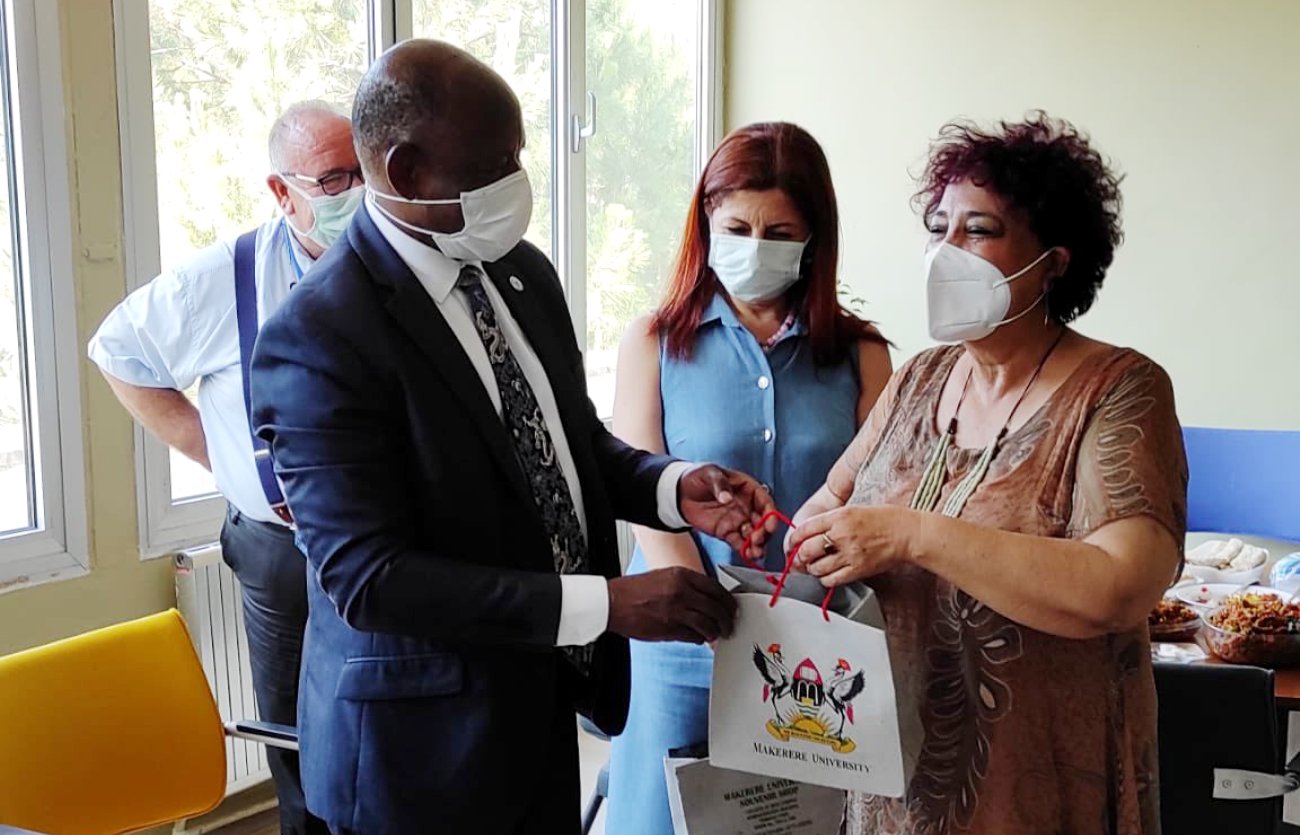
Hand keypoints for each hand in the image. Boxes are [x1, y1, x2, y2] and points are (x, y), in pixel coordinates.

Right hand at [607, 567, 738, 643]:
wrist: (613, 603)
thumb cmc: (635, 590)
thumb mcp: (664, 577)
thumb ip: (686, 585)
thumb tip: (707, 598)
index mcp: (681, 575)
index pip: (716, 588)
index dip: (727, 601)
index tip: (731, 607)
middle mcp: (681, 591)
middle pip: (716, 608)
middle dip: (726, 619)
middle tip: (729, 625)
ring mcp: (676, 611)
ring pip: (708, 624)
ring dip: (715, 632)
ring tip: (715, 634)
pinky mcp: (669, 629)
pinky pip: (694, 636)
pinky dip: (700, 639)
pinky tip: (698, 637)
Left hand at [678, 465, 775, 560]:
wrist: (680, 492)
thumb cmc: (698, 477)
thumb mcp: (709, 473)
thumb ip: (720, 484)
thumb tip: (727, 498)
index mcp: (748, 489)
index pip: (765, 502)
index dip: (770, 513)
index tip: (770, 523)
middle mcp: (746, 507)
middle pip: (762, 522)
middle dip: (764, 532)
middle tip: (758, 538)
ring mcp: (738, 521)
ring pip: (753, 535)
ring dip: (758, 545)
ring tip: (756, 552)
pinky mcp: (727, 533)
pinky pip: (739, 543)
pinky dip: (745, 550)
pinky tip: (748, 556)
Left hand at [787, 506, 918, 585]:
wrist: (907, 533)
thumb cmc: (884, 519)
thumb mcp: (853, 509)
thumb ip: (831, 520)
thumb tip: (809, 533)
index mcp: (839, 516)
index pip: (805, 528)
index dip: (793, 539)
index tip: (792, 544)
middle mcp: (842, 535)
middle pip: (807, 550)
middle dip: (799, 556)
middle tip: (798, 558)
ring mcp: (850, 554)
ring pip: (817, 567)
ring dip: (811, 569)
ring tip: (815, 566)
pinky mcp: (858, 570)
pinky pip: (832, 580)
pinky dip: (825, 579)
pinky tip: (828, 575)